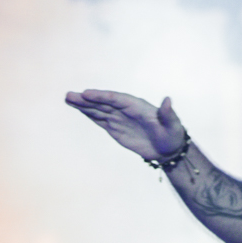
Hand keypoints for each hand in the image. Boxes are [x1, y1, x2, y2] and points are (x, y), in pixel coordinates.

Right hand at [65, 89, 185, 160]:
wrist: (168, 148)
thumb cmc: (172, 135)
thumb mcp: (173, 125)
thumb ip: (168, 114)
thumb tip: (168, 100)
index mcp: (137, 106)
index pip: (116, 99)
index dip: (101, 96)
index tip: (87, 94)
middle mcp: (126, 109)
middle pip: (103, 103)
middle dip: (87, 99)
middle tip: (69, 95)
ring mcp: (120, 118)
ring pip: (99, 110)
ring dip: (84, 105)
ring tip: (68, 99)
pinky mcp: (116, 128)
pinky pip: (100, 119)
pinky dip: (89, 114)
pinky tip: (79, 109)